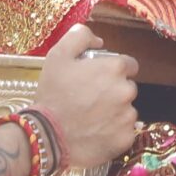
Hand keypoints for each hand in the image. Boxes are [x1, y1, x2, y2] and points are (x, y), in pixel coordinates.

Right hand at [31, 25, 138, 165]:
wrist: (47, 136)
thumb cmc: (52, 94)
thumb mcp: (58, 55)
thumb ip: (80, 36)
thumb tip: (99, 41)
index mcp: (115, 68)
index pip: (128, 64)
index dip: (112, 70)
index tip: (98, 78)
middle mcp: (127, 91)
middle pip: (127, 87)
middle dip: (114, 91)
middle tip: (91, 98)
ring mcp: (127, 116)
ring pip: (127, 110)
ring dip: (115, 112)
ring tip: (91, 117)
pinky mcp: (125, 138)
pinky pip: (125, 131)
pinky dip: (114, 132)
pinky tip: (95, 132)